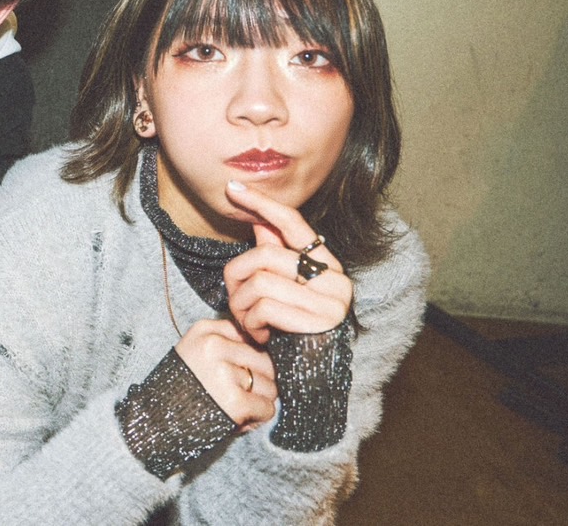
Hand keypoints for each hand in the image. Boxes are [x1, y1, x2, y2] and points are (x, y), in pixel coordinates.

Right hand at [173, 317, 277, 428]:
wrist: (156, 420)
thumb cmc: (182, 388)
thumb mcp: (196, 352)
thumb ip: (226, 344)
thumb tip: (270, 349)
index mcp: (204, 330)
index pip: (250, 338)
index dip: (249, 359)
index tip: (235, 371)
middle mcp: (214, 345)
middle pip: (265, 361)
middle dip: (259, 381)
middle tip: (240, 394)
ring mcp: (224, 372)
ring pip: (270, 385)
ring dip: (259, 400)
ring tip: (237, 407)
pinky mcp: (234, 399)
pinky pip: (267, 407)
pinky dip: (258, 417)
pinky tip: (241, 419)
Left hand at [222, 180, 352, 345]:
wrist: (311, 379)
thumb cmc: (291, 331)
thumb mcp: (281, 290)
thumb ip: (275, 255)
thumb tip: (260, 222)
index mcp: (327, 265)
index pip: (293, 223)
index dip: (262, 204)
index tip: (232, 188)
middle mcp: (335, 279)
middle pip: (265, 255)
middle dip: (236, 276)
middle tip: (234, 300)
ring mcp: (331, 301)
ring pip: (259, 282)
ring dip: (240, 305)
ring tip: (246, 321)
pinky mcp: (319, 322)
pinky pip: (264, 308)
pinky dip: (250, 323)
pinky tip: (258, 335)